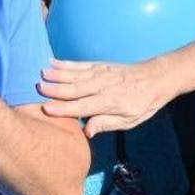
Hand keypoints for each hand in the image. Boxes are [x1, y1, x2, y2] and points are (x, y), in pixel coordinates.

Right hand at [39, 59, 174, 135]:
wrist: (156, 78)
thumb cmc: (142, 103)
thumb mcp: (129, 121)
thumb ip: (106, 124)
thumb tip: (86, 131)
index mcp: (109, 103)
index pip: (82, 107)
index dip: (63, 109)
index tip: (46, 109)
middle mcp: (103, 86)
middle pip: (75, 89)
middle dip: (55, 89)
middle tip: (37, 89)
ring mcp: (101, 73)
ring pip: (75, 74)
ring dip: (57, 74)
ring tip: (41, 74)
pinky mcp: (101, 65)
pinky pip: (81, 64)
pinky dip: (66, 63)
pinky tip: (53, 62)